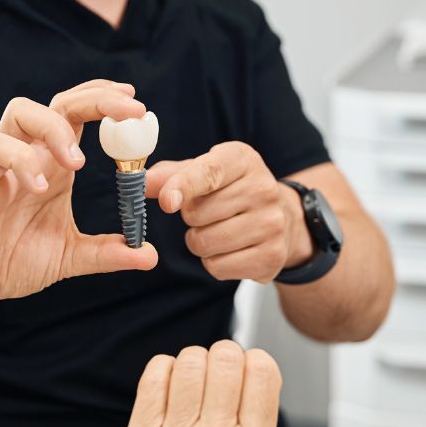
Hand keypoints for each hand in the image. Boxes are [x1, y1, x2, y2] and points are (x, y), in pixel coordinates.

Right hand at [0, 80, 157, 313]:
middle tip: (130, 111)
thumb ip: (109, 253)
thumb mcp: (71, 257)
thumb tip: (150, 256)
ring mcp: (4, 164)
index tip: (136, 104)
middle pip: (60, 103)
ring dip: (55, 127)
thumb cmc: (14, 261)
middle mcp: (33, 156)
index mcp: (57, 166)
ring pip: (21, 111)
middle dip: (96, 99)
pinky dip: (21, 161)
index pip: (80, 115)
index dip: (105, 101)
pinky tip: (39, 187)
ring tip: (78, 162)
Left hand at [112, 341, 281, 426]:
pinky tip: (169, 390)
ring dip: (194, 364)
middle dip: (225, 358)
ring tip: (192, 387)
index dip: (254, 363)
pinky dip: (164, 372)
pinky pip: (154, 377)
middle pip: (226, 357)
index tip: (246, 374)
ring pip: (190, 360)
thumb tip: (247, 375)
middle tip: (218, 377)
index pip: (262, 370)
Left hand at [146, 142, 312, 282]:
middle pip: (197, 214)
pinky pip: (218, 267)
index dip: (183, 186)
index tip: (167, 202)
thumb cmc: (231, 191)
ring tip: (219, 230)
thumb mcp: (204, 172)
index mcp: (242, 159)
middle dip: (191, 218)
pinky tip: (231, 249)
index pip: (209, 173)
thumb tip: (142, 183)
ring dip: (200, 241)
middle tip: (209, 213)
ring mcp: (272, 224)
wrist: (283, 217)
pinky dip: (214, 262)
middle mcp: (263, 188)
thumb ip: (170, 175)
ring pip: (205, 243)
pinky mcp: (272, 256)